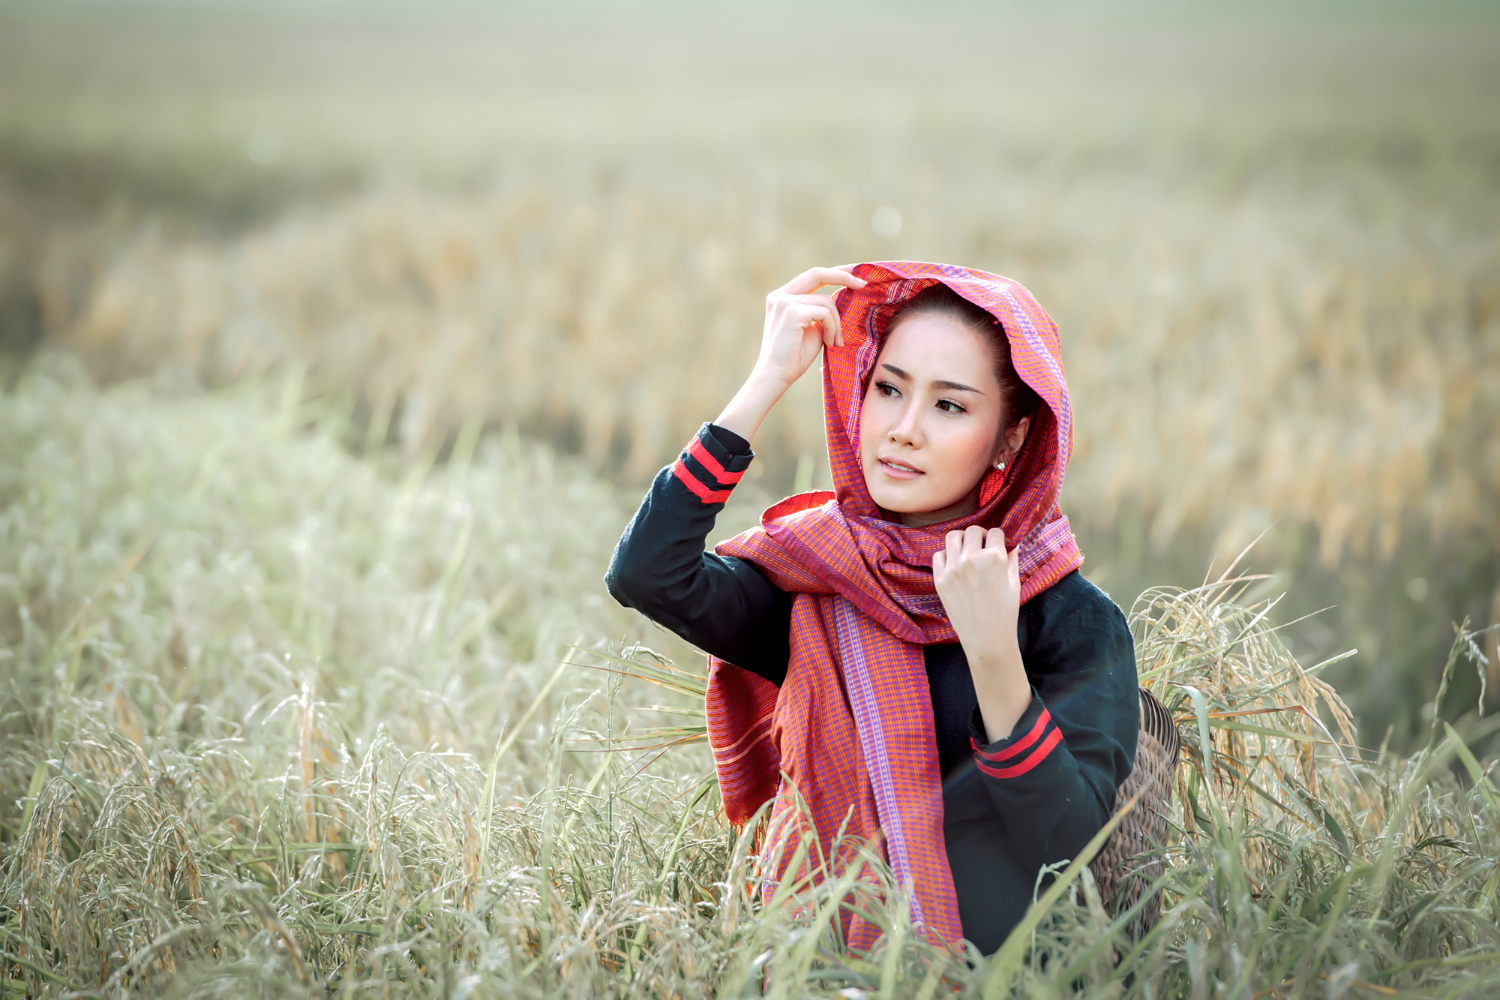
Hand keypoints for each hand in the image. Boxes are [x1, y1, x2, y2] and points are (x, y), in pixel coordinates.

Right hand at [716, 266, 865, 443]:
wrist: (776, 376)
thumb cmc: (794, 357)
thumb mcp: (812, 328)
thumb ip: (822, 312)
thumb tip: (842, 299)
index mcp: (782, 297)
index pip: (812, 276)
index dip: (835, 273)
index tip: (855, 276)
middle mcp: (780, 295)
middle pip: (817, 274)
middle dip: (844, 275)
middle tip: (864, 283)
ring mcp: (784, 302)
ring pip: (826, 302)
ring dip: (837, 323)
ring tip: (835, 342)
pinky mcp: (792, 312)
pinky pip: (825, 313)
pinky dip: (832, 328)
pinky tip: (829, 343)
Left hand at [933, 526, 1030, 740]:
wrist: (986, 639)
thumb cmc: (1005, 612)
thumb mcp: (1014, 582)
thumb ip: (1011, 559)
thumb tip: (1012, 543)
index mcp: (994, 558)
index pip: (995, 532)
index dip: (998, 538)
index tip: (997, 545)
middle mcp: (972, 559)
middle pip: (973, 530)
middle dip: (980, 536)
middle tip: (982, 547)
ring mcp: (953, 568)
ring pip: (953, 536)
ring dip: (962, 540)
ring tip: (967, 551)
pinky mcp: (940, 579)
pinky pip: (938, 555)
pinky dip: (947, 555)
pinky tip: (955, 565)